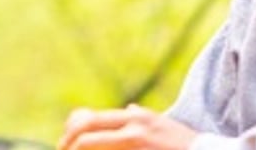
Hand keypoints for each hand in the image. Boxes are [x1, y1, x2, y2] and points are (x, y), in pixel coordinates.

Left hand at [58, 105, 198, 149]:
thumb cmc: (189, 147)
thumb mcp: (165, 125)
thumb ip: (143, 118)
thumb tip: (129, 109)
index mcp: (136, 119)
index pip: (91, 120)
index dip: (72, 133)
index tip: (66, 144)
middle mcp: (133, 128)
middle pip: (85, 132)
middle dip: (68, 144)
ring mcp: (136, 144)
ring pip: (91, 146)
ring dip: (78, 149)